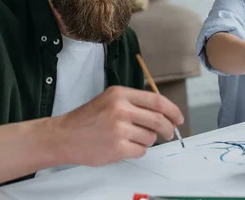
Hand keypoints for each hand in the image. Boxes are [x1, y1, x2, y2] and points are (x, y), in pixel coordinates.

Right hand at [52, 86, 183, 166]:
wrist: (65, 136)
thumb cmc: (87, 119)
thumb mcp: (109, 100)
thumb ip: (134, 103)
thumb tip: (163, 113)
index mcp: (120, 94)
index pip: (157, 101)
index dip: (172, 110)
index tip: (178, 118)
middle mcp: (120, 109)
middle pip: (158, 120)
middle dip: (168, 129)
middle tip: (169, 133)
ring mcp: (119, 129)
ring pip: (150, 137)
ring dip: (147, 140)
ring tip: (131, 138)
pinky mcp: (117, 147)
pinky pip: (141, 151)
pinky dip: (137, 150)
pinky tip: (124, 146)